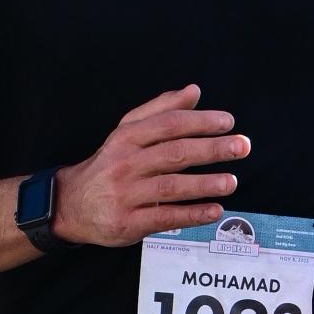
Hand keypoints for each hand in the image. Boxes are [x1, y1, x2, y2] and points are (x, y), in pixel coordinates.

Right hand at [54, 85, 248, 247]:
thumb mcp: (128, 131)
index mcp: (127, 138)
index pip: (168, 125)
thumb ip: (161, 109)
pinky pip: (165, 218)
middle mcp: (125, 164)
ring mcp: (126, 195)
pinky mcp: (128, 222)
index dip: (199, 121)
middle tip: (241, 147)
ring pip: (171, 187)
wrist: (72, 204)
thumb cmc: (110, 164)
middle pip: (173, 153)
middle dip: (210, 149)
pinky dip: (192, 215)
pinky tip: (215, 211)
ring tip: (231, 181)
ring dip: (204, 184)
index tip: (228, 122)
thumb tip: (194, 91)